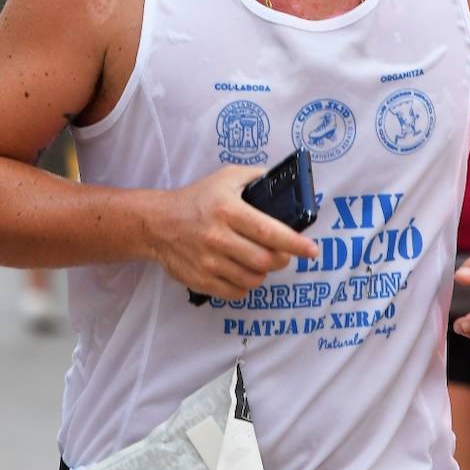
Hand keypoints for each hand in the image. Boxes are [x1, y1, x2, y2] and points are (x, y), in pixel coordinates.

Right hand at [147, 165, 318, 301]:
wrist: (157, 223)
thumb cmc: (195, 200)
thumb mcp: (224, 178)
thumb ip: (254, 177)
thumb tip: (282, 181)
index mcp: (228, 210)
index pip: (269, 231)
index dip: (295, 243)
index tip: (312, 250)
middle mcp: (219, 237)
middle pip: (266, 260)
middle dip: (282, 259)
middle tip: (282, 253)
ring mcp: (209, 262)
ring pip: (253, 279)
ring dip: (262, 272)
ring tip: (257, 260)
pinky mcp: (201, 280)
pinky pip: (236, 292)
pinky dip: (244, 285)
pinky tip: (240, 271)